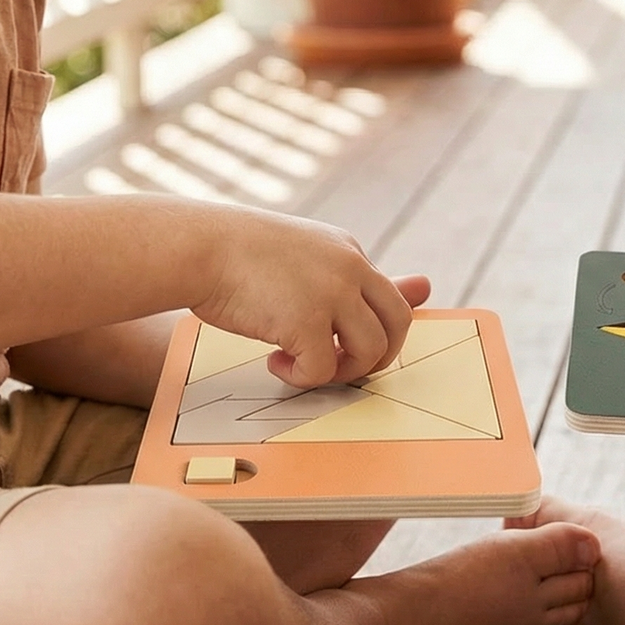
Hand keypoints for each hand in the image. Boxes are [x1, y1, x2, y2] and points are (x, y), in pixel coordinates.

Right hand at [193, 210, 430, 387]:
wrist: (198, 247)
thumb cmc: (240, 255)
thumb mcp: (303, 257)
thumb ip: (349, 278)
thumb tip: (425, 285)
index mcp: (349, 252)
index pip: (391, 298)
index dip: (376, 331)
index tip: (343, 345)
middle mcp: (350, 268)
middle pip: (399, 323)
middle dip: (375, 357)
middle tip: (336, 365)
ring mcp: (332, 292)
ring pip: (371, 351)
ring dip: (339, 371)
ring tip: (300, 363)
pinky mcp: (306, 321)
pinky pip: (323, 370)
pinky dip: (300, 377)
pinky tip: (274, 360)